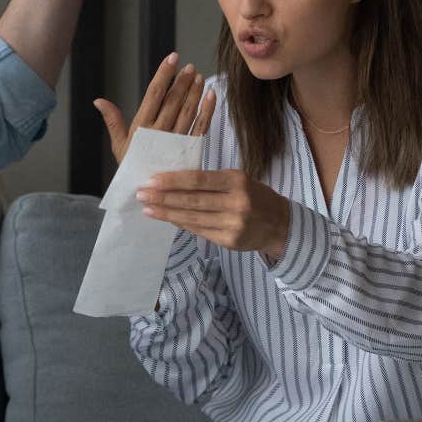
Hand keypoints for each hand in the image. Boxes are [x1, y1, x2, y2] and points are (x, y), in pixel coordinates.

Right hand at [94, 52, 215, 164]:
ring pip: (188, 112)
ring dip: (194, 92)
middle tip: (189, 66)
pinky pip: (201, 128)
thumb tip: (98, 100)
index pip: (154, 95)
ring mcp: (176, 141)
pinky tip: (210, 96)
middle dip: (182, 81)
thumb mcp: (119, 145)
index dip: (163, 75)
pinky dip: (207, 111)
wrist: (147, 195)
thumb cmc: (131, 168)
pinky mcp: (190, 151)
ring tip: (198, 76)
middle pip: (173, 101)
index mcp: (141, 128)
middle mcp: (160, 133)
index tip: (171, 59)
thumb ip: (112, 120)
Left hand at [136, 168, 290, 260]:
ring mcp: (233, 224)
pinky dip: (181, 224)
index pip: (198, 179)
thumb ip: (210, 182)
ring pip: (192, 218)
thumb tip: (172, 183)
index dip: (173, 181)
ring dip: (167, 213)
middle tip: (141, 195)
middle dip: (163, 198)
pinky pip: (199, 231)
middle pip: (192, 200)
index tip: (151, 180)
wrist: (280, 224)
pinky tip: (167, 219)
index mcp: (237, 180)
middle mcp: (236, 202)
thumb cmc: (253, 196)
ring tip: (148, 208)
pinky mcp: (229, 241)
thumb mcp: (237, 180)